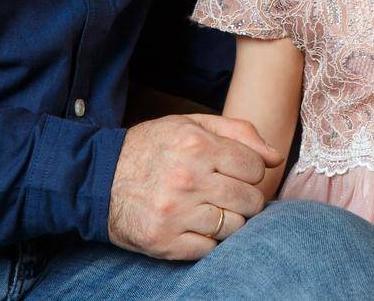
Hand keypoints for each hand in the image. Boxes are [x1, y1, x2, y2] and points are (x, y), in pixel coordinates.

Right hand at [107, 114, 283, 259]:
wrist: (97, 178)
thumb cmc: (151, 147)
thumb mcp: (191, 124)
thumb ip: (239, 133)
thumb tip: (276, 157)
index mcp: (197, 145)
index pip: (256, 168)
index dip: (250, 171)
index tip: (234, 172)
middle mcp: (188, 179)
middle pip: (251, 200)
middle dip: (244, 197)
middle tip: (224, 192)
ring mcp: (176, 213)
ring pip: (234, 227)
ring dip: (227, 220)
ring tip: (208, 208)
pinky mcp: (164, 241)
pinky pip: (210, 248)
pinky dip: (207, 240)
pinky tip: (192, 225)